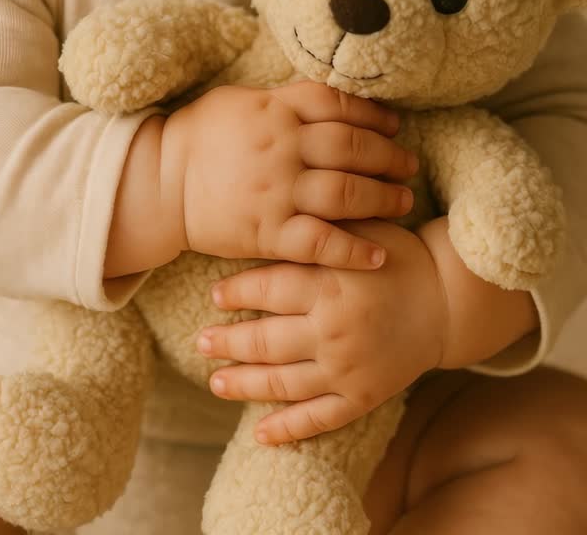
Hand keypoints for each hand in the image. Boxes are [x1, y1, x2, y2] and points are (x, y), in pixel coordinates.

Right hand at [161, 82, 418, 269]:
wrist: (160, 183)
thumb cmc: (200, 136)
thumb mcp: (241, 101)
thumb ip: (285, 100)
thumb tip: (329, 97)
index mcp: (275, 109)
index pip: (338, 104)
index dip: (373, 113)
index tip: (394, 125)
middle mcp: (282, 147)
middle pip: (352, 147)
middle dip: (389, 156)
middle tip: (410, 164)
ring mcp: (277, 191)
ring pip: (346, 193)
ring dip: (384, 198)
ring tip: (404, 201)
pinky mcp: (269, 232)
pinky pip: (321, 242)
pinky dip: (355, 249)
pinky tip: (380, 253)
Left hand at [195, 220, 445, 442]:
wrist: (448, 300)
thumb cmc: (398, 255)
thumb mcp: (359, 231)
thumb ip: (319, 230)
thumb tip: (272, 216)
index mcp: (330, 281)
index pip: (268, 288)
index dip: (237, 292)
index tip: (214, 295)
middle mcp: (333, 328)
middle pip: (266, 338)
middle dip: (228, 342)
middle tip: (201, 342)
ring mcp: (347, 366)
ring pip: (283, 382)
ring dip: (244, 383)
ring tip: (215, 381)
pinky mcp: (363, 395)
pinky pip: (319, 417)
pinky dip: (288, 428)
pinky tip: (261, 434)